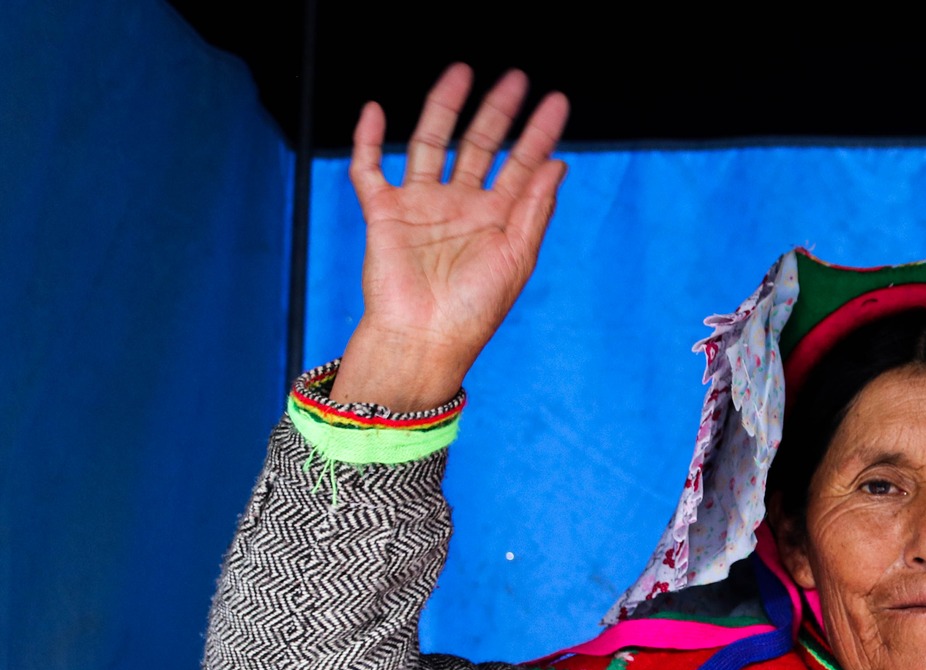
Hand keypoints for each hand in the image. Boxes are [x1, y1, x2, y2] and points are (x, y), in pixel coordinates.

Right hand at [329, 64, 569, 410]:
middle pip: (479, 146)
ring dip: (442, 108)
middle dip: (496, 112)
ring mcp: (421, 208)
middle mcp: (460, 207)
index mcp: (497, 220)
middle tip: (515, 78)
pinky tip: (375, 111)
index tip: (554, 103)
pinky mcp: (383, 214)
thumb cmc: (473, 312)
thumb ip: (534, 209)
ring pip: (429, 144)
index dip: (538, 134)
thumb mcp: (516, 258)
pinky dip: (367, 140)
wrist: (423, 341)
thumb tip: (557, 164)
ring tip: (459, 74)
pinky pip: (370, 169)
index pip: (521, 165)